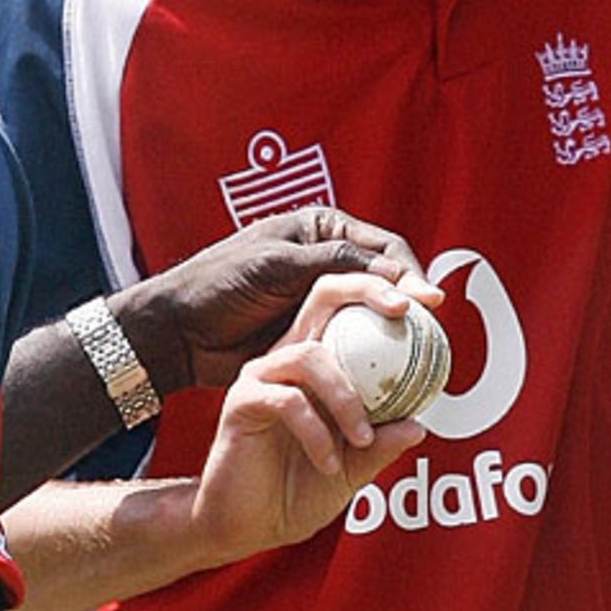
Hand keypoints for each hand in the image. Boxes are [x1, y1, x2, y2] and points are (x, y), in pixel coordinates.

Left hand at [116, 205, 440, 394]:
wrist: (177, 331)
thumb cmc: (219, 284)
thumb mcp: (278, 266)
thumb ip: (336, 265)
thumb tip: (398, 275)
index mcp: (323, 230)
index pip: (385, 247)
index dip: (411, 272)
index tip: (426, 303)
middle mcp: (330, 262)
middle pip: (388, 282)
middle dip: (412, 307)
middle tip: (432, 337)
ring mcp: (323, 301)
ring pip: (374, 318)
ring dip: (397, 339)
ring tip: (422, 363)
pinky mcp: (315, 336)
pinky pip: (353, 347)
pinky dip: (372, 362)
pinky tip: (389, 380)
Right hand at [190, 272, 427, 565]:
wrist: (245, 528)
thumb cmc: (296, 492)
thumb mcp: (353, 470)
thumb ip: (380, 446)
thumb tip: (419, 425)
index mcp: (319, 364)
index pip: (351, 308)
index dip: (386, 293)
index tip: (432, 301)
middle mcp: (289, 357)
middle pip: (324, 295)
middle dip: (366, 290)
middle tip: (403, 311)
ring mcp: (263, 376)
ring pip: (310, 355)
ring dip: (346, 397)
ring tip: (362, 440)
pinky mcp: (242, 401)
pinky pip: (287, 400)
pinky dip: (316, 433)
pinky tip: (329, 464)